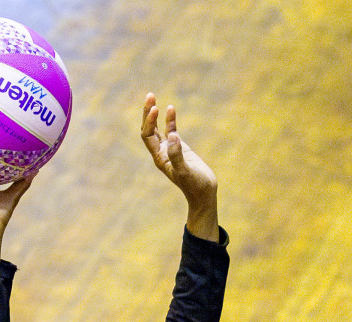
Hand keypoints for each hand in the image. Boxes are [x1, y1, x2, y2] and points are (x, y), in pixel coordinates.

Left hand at [140, 93, 218, 240]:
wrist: (204, 194)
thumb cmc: (195, 185)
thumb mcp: (185, 171)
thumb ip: (177, 155)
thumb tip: (172, 136)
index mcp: (159, 158)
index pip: (147, 136)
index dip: (149, 121)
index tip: (155, 108)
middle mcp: (161, 152)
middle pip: (148, 129)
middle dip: (147, 113)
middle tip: (149, 96)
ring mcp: (170, 149)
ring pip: (158, 129)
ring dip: (155, 114)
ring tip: (153, 97)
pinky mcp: (180, 148)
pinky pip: (171, 131)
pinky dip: (170, 120)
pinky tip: (171, 108)